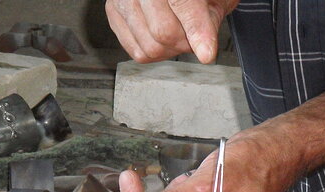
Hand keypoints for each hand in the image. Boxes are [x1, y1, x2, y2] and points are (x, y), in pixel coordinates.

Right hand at [105, 0, 238, 63]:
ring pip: (150, 47)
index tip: (206, 53)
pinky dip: (155, 52)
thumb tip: (205, 52)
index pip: (182, 4)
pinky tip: (160, 37)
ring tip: (176, 33)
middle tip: (192, 36)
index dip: (197, 30)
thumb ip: (207, 22)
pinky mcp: (114, 12)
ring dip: (170, 50)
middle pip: (164, 32)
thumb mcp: (210, 1)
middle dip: (184, 43)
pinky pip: (137, 52)